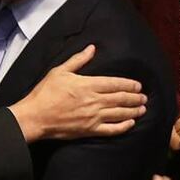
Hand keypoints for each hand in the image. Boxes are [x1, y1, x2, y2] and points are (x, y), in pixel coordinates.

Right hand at [9, 45, 145, 142]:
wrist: (35, 116)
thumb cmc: (45, 92)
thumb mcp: (60, 71)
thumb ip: (78, 60)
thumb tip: (92, 48)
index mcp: (88, 85)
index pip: (115, 83)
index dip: (129, 84)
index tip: (138, 85)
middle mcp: (94, 101)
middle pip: (121, 98)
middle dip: (135, 98)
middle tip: (144, 97)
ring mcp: (93, 117)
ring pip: (119, 113)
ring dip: (133, 111)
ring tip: (142, 109)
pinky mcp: (89, 130)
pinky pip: (111, 129)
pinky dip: (123, 127)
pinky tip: (131, 124)